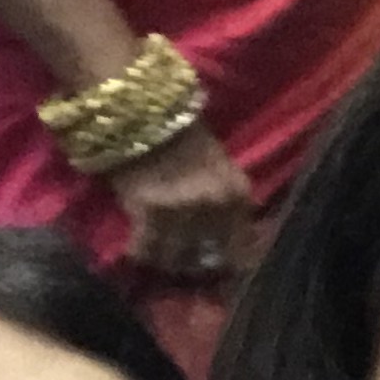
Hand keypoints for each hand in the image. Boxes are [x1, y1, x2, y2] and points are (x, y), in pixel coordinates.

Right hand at [107, 122, 253, 282]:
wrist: (142, 110)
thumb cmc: (182, 136)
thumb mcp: (220, 169)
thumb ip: (227, 205)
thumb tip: (224, 242)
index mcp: (238, 196)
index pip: (243, 250)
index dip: (228, 264)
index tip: (217, 269)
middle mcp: (216, 207)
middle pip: (209, 259)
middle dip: (196, 264)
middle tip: (183, 263)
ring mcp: (183, 212)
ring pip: (177, 259)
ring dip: (167, 260)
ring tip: (159, 255)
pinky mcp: (149, 212)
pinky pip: (147, 249)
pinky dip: (141, 252)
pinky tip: (136, 249)